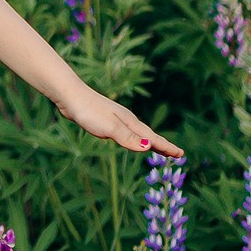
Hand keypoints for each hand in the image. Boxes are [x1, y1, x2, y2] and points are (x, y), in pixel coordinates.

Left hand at [57, 87, 182, 157]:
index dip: (166, 147)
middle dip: (162, 145)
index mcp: (130, 122)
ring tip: (157, 148)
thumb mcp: (109, 128)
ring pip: (138, 133)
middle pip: (148, 135)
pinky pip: (126, 133)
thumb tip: (148, 147)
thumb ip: (127, 138)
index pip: (153, 138)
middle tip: (177, 154)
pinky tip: (130, 139)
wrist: (69, 96)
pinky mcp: (105, 121)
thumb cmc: (89, 111)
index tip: (181, 154)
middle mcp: (126, 120)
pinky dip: (134, 139)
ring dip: (149, 142)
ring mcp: (116, 119)